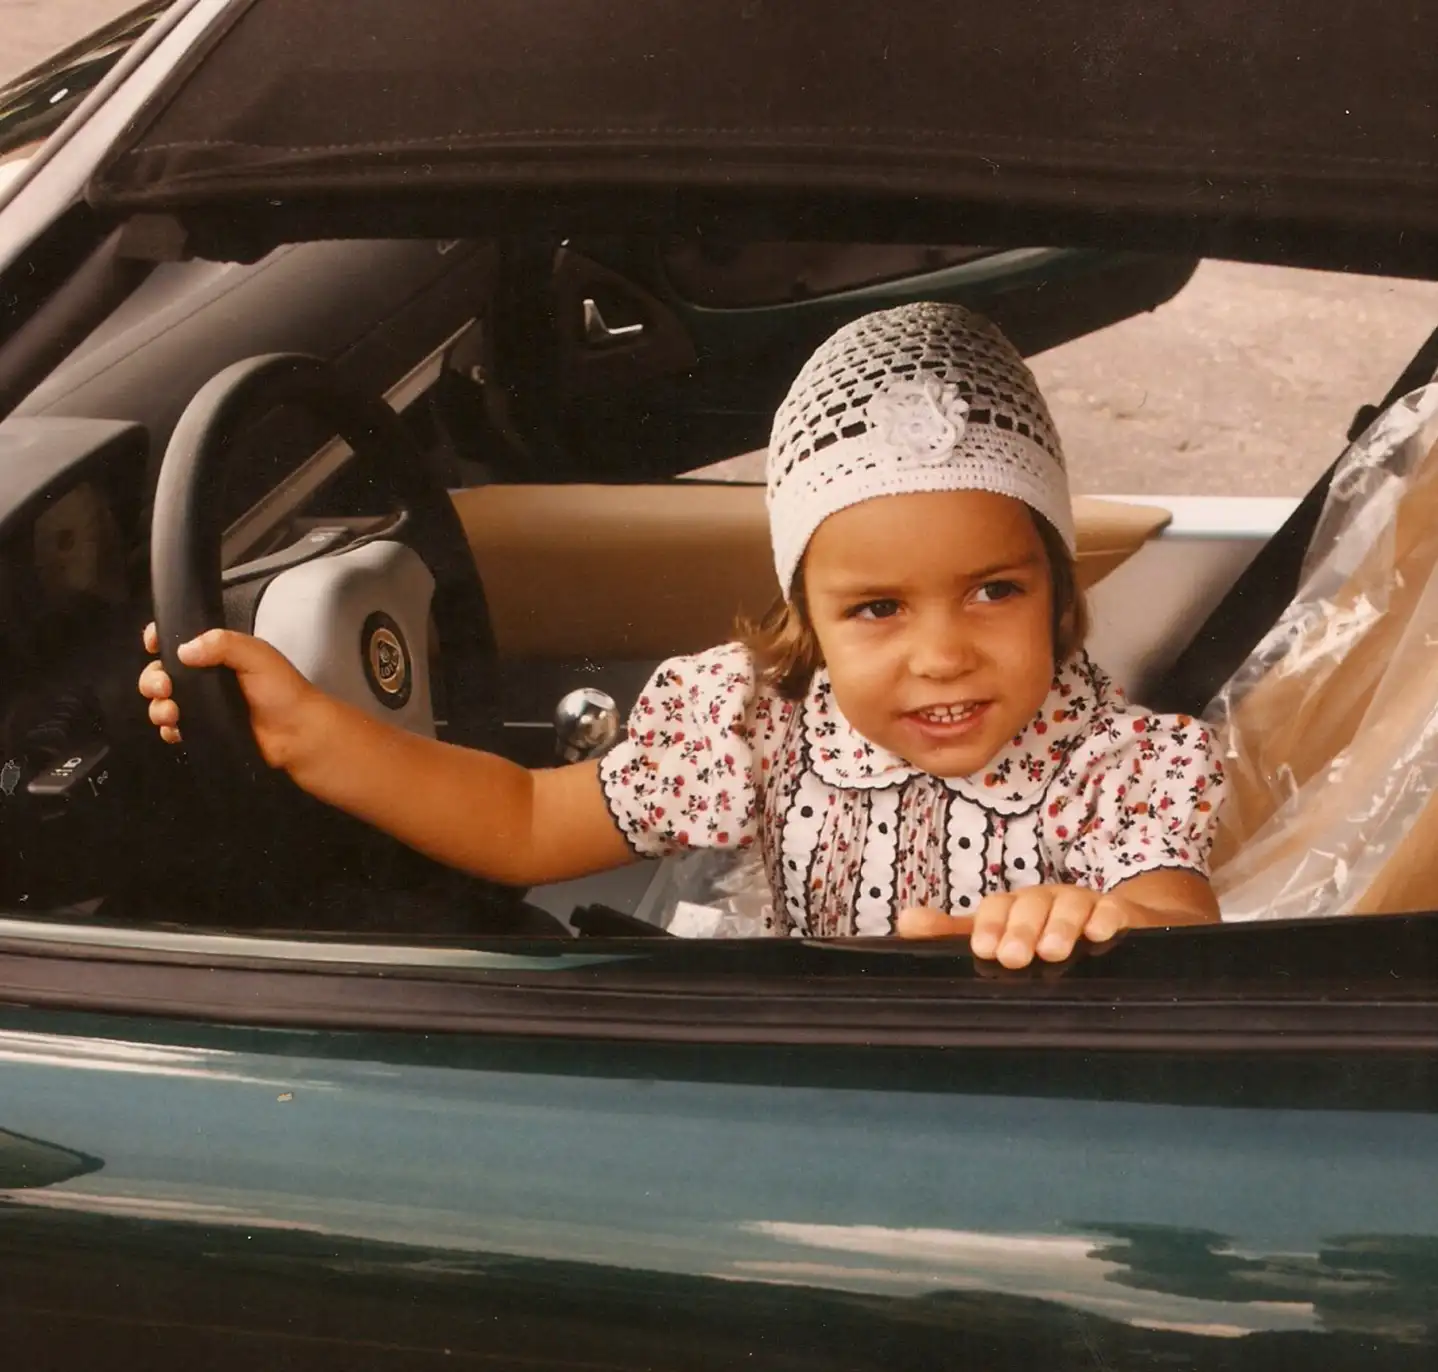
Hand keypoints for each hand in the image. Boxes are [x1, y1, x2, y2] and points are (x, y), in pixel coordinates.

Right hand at [137, 623, 324, 770]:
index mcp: (216, 653)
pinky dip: (168, 730)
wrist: (298, 733)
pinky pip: (173, 729)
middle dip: (152, 679)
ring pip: (162, 702)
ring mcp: (202, 706)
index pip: (178, 640)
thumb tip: (184, 650)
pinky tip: (177, 729)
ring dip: (158, 706)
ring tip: (171, 712)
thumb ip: (223, 644)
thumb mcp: (257, 655)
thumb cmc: (283, 690)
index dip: (160, 640)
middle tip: (164, 687)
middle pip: (161, 673)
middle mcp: (205, 678)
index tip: (153, 644)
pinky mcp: (203, 731)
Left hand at [898, 884, 1138, 967]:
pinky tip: (1099, 934)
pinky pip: (1114, 910)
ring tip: (1053, 952)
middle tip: (1013, 958)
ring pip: (1070, 906)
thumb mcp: (999, 934)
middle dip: (1021, 930)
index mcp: (1016, 906)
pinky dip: (1107, 919)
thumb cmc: (1045, 932)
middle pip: (1032, 905)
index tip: (982, 949)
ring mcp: (1084, 904)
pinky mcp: (1120, 913)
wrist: (1116, 922)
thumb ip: (954, 933)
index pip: (997, 907)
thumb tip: (905, 922)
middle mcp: (1047, 900)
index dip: (989, 925)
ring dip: (1061, 926)